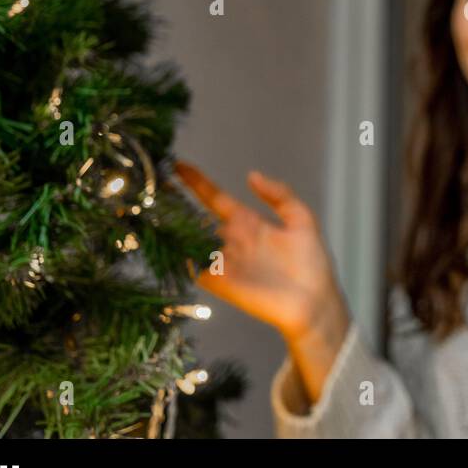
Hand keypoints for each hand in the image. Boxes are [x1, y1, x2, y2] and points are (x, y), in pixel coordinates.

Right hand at [175, 161, 349, 396]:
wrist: (314, 301)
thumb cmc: (312, 262)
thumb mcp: (301, 219)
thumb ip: (279, 194)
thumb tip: (251, 175)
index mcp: (248, 222)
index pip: (215, 198)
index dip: (198, 182)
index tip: (179, 165)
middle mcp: (231, 240)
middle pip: (195, 219)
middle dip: (175, 205)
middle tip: (153, 187)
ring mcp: (223, 261)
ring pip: (189, 242)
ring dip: (172, 229)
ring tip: (153, 209)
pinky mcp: (220, 283)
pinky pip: (193, 268)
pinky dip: (180, 259)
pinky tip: (169, 244)